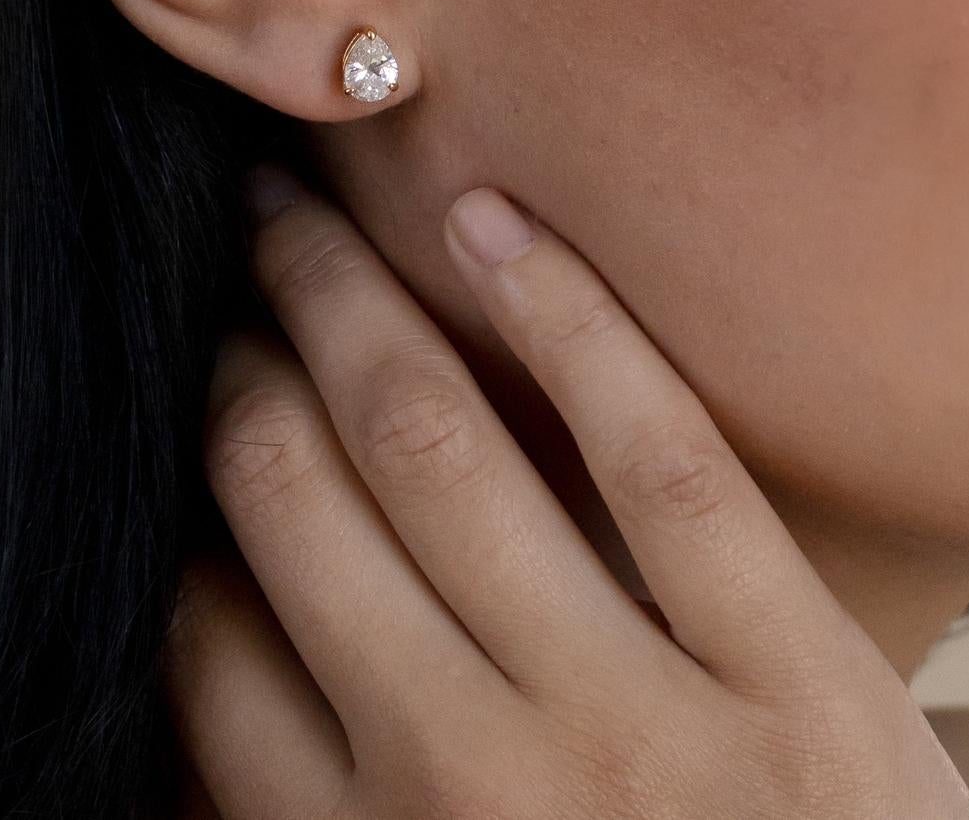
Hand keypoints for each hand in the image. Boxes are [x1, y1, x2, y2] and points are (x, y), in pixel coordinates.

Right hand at [159, 167, 968, 818]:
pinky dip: (559, 314)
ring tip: (293, 206)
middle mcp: (464, 789)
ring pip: (435, 445)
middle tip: (208, 249)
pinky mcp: (801, 684)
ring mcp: (636, 733)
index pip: (194, 620)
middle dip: (228, 346)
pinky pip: (656, 454)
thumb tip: (189, 612)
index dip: (167, 468)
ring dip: (341, 294)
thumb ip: (310, 798)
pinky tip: (485, 219)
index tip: (167, 379)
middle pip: (290, 490)